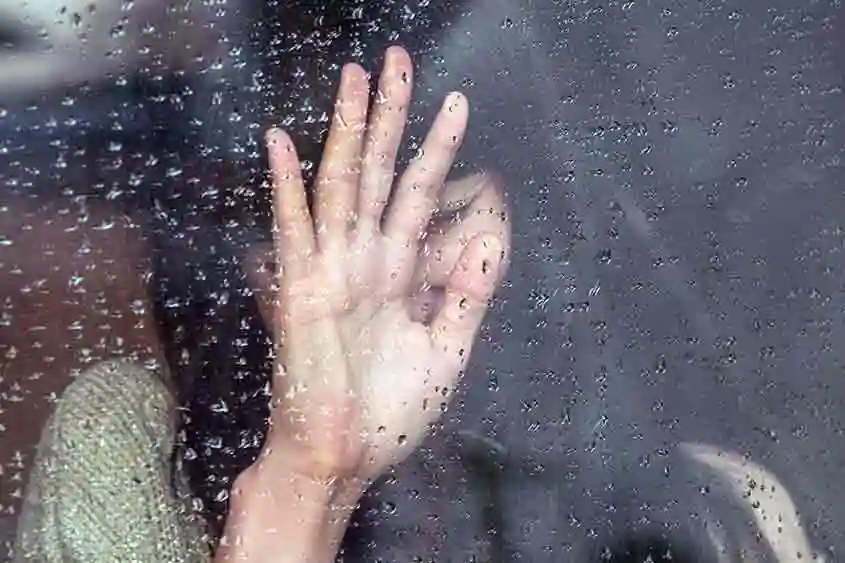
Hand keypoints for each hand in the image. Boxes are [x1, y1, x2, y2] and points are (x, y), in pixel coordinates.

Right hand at [257, 46, 508, 486]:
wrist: (345, 461)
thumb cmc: (387, 414)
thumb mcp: (445, 351)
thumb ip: (467, 295)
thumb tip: (491, 238)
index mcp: (397, 274)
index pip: (418, 195)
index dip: (437, 150)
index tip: (456, 104)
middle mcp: (363, 262)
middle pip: (378, 173)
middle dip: (390, 117)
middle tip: (397, 60)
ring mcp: (330, 272)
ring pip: (342, 186)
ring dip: (347, 131)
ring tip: (356, 77)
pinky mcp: (301, 292)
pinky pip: (295, 231)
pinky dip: (286, 187)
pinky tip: (282, 143)